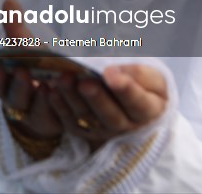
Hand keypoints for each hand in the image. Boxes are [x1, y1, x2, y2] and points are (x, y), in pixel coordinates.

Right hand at [0, 0, 62, 140]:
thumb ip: (16, 29)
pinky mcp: (50, 122)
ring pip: (31, 108)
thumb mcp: (27, 48)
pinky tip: (60, 94)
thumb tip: (9, 1)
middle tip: (23, 69)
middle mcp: (14, 99)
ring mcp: (31, 113)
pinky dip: (53, 106)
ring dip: (37, 96)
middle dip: (17, 82)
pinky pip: (50, 118)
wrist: (57, 94)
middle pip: (11, 95)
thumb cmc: (36, 65)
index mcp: (2, 81)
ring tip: (46, 84)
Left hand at [48, 62, 167, 150]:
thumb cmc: (143, 84)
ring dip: (72, 98)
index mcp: (147, 110)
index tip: (111, 74)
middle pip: (109, 115)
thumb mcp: (151, 77)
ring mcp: (102, 129)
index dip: (125, 89)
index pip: (138, 102)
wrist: (132, 100)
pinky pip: (69, 121)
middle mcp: (124, 124)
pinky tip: (50, 91)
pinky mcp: (83, 129)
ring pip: (86, 117)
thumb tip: (114, 72)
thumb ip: (139, 74)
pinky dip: (58, 106)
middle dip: (96, 98)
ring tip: (63, 80)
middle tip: (85, 82)